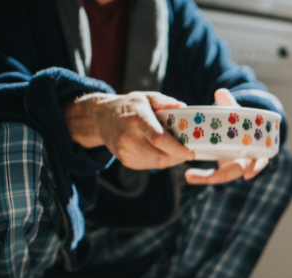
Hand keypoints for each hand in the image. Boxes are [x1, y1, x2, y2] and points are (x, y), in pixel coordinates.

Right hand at [63, 91, 194, 169]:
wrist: (101, 118)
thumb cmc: (130, 106)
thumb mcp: (146, 97)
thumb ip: (164, 101)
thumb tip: (183, 107)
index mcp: (137, 119)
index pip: (159, 139)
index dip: (177, 149)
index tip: (191, 152)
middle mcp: (129, 137)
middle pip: (158, 157)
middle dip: (178, 159)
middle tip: (189, 154)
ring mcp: (125, 151)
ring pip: (155, 164)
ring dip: (170, 160)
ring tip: (176, 151)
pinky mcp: (125, 160)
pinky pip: (148, 165)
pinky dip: (159, 161)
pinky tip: (160, 151)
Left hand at [184, 89, 269, 184]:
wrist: (237, 132)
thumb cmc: (241, 124)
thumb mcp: (238, 115)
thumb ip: (230, 105)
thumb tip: (220, 92)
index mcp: (254, 150)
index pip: (259, 162)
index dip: (255, 168)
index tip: (247, 175)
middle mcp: (244, 161)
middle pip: (235, 172)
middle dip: (222, 176)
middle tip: (211, 178)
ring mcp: (231, 166)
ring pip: (221, 176)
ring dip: (205, 178)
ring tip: (190, 177)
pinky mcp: (221, 169)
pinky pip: (212, 176)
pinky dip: (202, 178)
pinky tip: (190, 177)